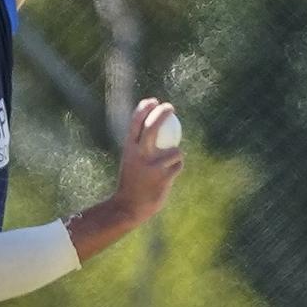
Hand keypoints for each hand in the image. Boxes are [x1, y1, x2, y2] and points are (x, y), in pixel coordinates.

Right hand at [113, 98, 183, 225]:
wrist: (129, 206)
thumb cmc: (132, 180)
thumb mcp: (131, 159)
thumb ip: (139, 144)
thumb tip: (151, 124)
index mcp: (129, 147)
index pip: (136, 121)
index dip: (145, 107)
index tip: (153, 100)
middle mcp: (139, 154)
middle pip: (152, 126)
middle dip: (162, 112)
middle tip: (170, 107)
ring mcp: (151, 165)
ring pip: (174, 150)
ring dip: (177, 153)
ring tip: (172, 160)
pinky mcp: (163, 177)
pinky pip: (177, 165)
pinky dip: (177, 166)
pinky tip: (172, 172)